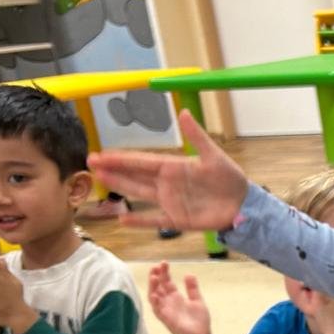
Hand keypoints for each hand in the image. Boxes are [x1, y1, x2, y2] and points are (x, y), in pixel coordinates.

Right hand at [86, 111, 248, 232]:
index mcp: (173, 166)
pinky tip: (123, 220)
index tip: (100, 155)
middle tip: (89, 164)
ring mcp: (170, 202)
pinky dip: (140, 221)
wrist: (244, 204)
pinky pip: (155, 220)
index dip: (120, 158)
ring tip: (99, 181)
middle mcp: (167, 184)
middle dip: (112, 170)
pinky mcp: (178, 220)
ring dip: (120, 188)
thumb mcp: (213, 155)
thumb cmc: (230, 179)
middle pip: (134, 176)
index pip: (141, 161)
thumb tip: (183, 112)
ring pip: (139, 194)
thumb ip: (197, 136)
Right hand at [148, 262, 212, 333]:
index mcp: (175, 297)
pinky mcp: (166, 319)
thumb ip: (192, 288)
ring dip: (153, 287)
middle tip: (156, 266)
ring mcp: (166, 310)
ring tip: (154, 277)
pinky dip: (155, 303)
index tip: (164, 263)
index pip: (166, 282)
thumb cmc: (199, 321)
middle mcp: (168, 302)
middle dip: (156, 276)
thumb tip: (189, 274)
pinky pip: (158, 310)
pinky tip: (155, 295)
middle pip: (158, 287)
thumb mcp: (197, 301)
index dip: (164, 272)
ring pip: (154, 297)